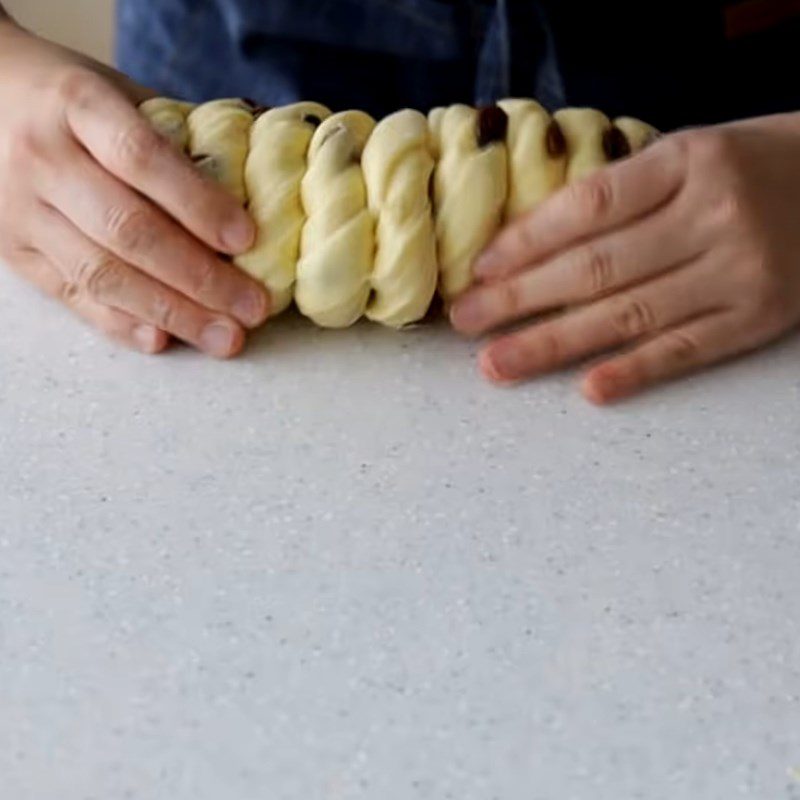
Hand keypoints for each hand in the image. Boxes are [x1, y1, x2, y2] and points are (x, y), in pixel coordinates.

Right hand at [0, 19, 269, 356]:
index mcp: (76, 104)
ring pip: (102, 273)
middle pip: (127, 229)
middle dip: (200, 277)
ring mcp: (19, 209)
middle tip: (253, 308)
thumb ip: (177, 138)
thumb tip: (255, 192)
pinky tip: (164, 341)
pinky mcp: (12, 251)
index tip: (247, 239)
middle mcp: (42, 157)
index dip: (197, 202)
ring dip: (172, 314)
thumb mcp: (120, 93)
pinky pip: (71, 295)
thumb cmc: (72, 100)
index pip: (141, 157)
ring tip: (225, 338)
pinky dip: (120, 323)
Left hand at [450, 114, 799, 402]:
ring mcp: (738, 271)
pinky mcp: (757, 318)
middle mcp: (713, 215)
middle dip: (520, 298)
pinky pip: (687, 350)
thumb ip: (622, 194)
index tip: (480, 270)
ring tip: (496, 364)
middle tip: (465, 321)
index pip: (590, 207)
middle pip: (598, 266)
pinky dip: (635, 371)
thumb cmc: (747, 167)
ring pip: (629, 315)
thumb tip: (529, 242)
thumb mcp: (687, 155)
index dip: (527, 241)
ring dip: (554, 343)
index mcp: (687, 160)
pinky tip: (587, 390)